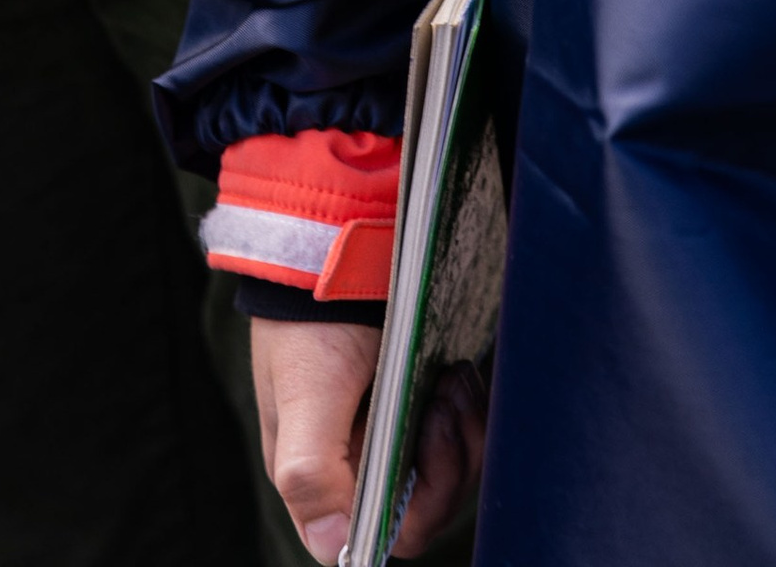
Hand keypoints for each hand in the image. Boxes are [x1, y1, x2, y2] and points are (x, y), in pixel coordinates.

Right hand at [247, 320, 487, 562]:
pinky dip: (468, 408)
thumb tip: (335, 549)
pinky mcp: (418, 399)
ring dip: (462, 428)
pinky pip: (460, 433)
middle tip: (443, 396)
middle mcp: (356, 462)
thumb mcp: (307, 391)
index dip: (412, 508)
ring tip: (451, 378)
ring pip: (450, 470)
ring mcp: (390, 431)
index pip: (377, 533)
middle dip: (448, 457)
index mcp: (320, 475)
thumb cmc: (313, 318)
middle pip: (424, 506)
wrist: (337, 239)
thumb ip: (311, 472)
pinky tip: (457, 372)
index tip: (422, 442)